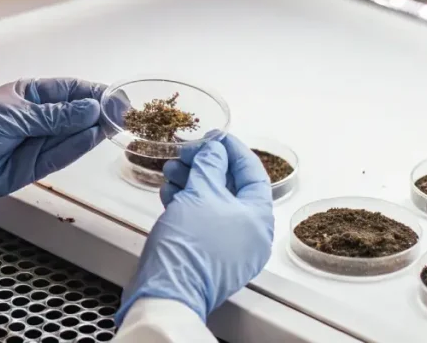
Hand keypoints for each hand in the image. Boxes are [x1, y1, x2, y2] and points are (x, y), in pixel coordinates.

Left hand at [0, 78, 106, 210]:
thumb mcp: (13, 116)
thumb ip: (54, 115)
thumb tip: (90, 108)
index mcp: (27, 94)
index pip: (69, 90)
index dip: (94, 92)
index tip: (115, 96)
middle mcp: (35, 117)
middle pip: (75, 113)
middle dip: (99, 111)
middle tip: (123, 112)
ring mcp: (35, 142)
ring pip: (72, 135)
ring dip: (93, 129)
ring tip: (115, 123)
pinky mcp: (33, 167)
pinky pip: (61, 155)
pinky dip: (78, 147)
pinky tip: (96, 136)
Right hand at [117, 133, 273, 322]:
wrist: (167, 290)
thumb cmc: (190, 244)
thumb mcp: (201, 192)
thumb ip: (211, 163)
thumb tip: (216, 149)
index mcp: (259, 218)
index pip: (252, 172)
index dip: (232, 149)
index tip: (213, 136)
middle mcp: (250, 233)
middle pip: (231, 187)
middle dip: (205, 166)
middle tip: (185, 153)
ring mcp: (230, 247)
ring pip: (214, 203)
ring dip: (192, 182)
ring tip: (171, 170)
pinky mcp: (209, 255)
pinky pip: (203, 220)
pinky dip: (188, 203)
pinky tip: (169, 192)